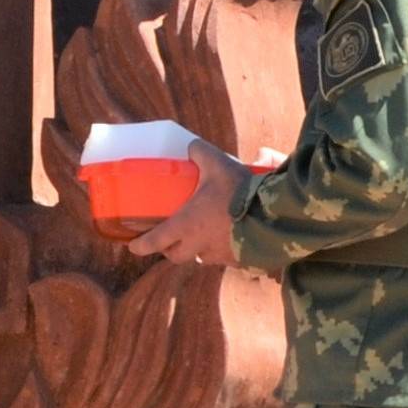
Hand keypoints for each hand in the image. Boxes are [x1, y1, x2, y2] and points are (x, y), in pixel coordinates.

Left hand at [127, 139, 248, 267]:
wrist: (274, 215)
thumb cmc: (240, 192)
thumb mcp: (218, 164)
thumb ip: (201, 153)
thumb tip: (191, 146)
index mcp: (187, 225)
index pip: (155, 242)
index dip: (141, 245)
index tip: (134, 246)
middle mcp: (199, 245)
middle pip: (176, 256)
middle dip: (170, 249)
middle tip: (169, 239)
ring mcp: (219, 255)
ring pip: (201, 258)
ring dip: (197, 249)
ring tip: (203, 236)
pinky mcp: (238, 261)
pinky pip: (224, 259)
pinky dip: (222, 251)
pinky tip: (229, 238)